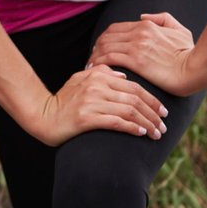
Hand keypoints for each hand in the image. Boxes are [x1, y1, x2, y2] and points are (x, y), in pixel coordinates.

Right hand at [26, 65, 168, 146]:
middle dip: (153, 113)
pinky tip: (141, 133)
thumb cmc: (63, 100)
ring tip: (157, 133)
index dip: (151, 98)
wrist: (42, 116)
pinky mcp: (87, 118)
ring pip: (129, 111)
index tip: (163, 111)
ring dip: (147, 123)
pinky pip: (116, 122)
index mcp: (97, 75)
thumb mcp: (80, 79)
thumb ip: (102, 74)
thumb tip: (124, 77)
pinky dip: (132, 127)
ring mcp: (91, 102)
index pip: (132, 86)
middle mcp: (96, 86)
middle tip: (164, 124)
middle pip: (134, 98)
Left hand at [88, 12, 202, 95]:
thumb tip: (143, 16)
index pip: (115, 28)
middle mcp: (139, 32)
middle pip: (106, 37)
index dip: (104, 39)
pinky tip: (97, 71)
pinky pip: (110, 58)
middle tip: (91, 60)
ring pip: (105, 47)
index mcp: (147, 25)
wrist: (195, 68)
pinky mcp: (136, 61)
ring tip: (90, 67)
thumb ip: (162, 19)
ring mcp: (137, 46)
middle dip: (96, 48)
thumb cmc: (190, 53)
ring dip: (94, 57)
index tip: (99, 50)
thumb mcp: (179, 30)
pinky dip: (99, 63)